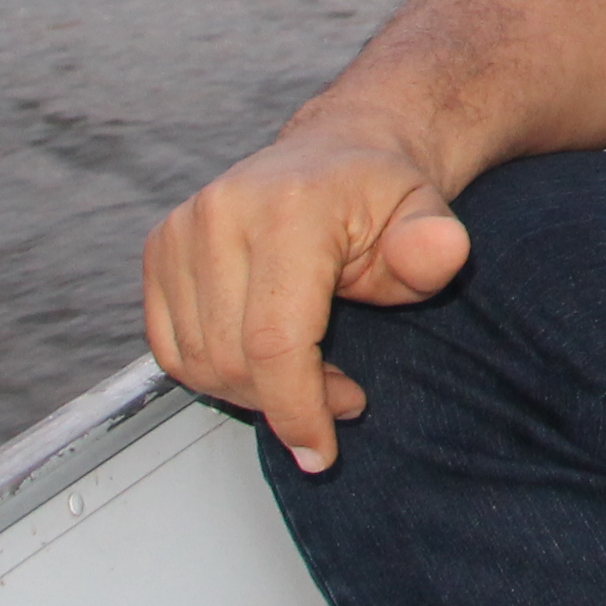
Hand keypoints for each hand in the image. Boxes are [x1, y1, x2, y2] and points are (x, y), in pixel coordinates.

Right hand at [140, 118, 471, 474]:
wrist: (337, 151)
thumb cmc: (383, 196)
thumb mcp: (425, 216)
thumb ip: (435, 245)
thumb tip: (445, 252)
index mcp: (292, 208)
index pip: (276, 340)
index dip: (297, 410)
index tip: (322, 453)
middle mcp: (223, 212)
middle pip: (234, 360)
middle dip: (288, 402)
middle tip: (345, 396)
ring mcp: (182, 229)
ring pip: (199, 362)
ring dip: (255, 391)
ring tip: (314, 373)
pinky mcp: (160, 248)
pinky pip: (172, 348)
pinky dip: (217, 373)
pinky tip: (267, 361)